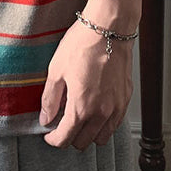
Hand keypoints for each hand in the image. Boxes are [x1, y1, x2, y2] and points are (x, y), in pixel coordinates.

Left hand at [38, 18, 133, 149]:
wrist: (109, 28)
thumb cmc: (83, 44)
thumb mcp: (57, 70)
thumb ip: (50, 99)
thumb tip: (45, 118)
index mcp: (81, 108)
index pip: (65, 139)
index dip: (53, 139)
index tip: (49, 133)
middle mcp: (101, 113)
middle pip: (83, 142)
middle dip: (69, 136)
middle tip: (61, 122)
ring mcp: (116, 107)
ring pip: (101, 137)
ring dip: (88, 133)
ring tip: (79, 116)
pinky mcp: (125, 99)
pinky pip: (115, 124)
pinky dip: (104, 124)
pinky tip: (95, 109)